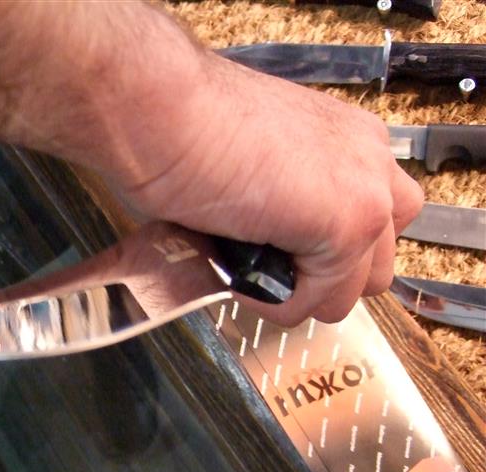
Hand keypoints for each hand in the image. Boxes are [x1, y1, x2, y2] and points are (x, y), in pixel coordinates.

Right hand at [105, 54, 423, 325]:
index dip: (320, 254)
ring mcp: (367, 195)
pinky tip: (235, 269)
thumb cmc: (180, 123)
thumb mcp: (249, 160)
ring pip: (349, 292)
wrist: (160, 105)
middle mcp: (369, 160)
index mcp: (347, 140)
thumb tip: (272, 247)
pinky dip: (270, 302)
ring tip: (243, 265)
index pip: (372, 224)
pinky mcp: (347, 226)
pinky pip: (314, 302)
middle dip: (317, 279)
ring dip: (293, 293)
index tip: (276, 254)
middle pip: (373, 264)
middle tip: (262, 265)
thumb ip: (284, 198)